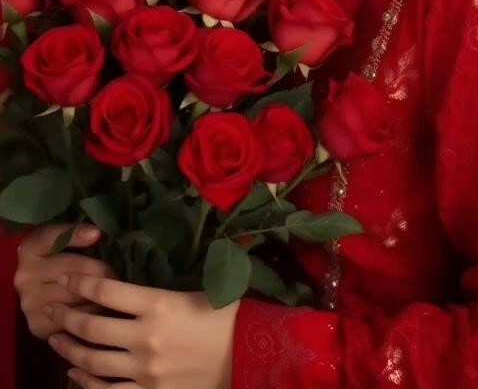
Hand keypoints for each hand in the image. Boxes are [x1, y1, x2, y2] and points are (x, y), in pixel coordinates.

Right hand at [13, 223, 114, 339]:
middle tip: (117, 273)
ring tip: (112, 293)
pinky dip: (89, 316)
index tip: (97, 234)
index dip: (74, 235)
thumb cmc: (56, 260)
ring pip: (75, 298)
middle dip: (99, 273)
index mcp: (29, 249)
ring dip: (97, 296)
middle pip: (71, 272)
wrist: (37, 292)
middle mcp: (24, 277)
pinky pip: (72, 323)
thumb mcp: (59, 241)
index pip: (50, 238)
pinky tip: (99, 310)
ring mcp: (29, 303)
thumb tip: (96, 234)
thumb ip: (73, 235)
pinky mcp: (37, 325)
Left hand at [47, 274, 238, 388]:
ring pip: (93, 362)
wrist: (248, 355)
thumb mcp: (194, 289)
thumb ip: (159, 286)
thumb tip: (131, 275)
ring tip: (56, 339)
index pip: (106, 291)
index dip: (80, 283)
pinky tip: (75, 373)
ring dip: (69, 350)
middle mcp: (145, 338)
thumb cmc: (225, 315)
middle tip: (52, 309)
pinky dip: (86, 383)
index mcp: (158, 304)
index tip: (66, 277)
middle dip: (66, 316)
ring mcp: (145, 371)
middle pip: (92, 327)